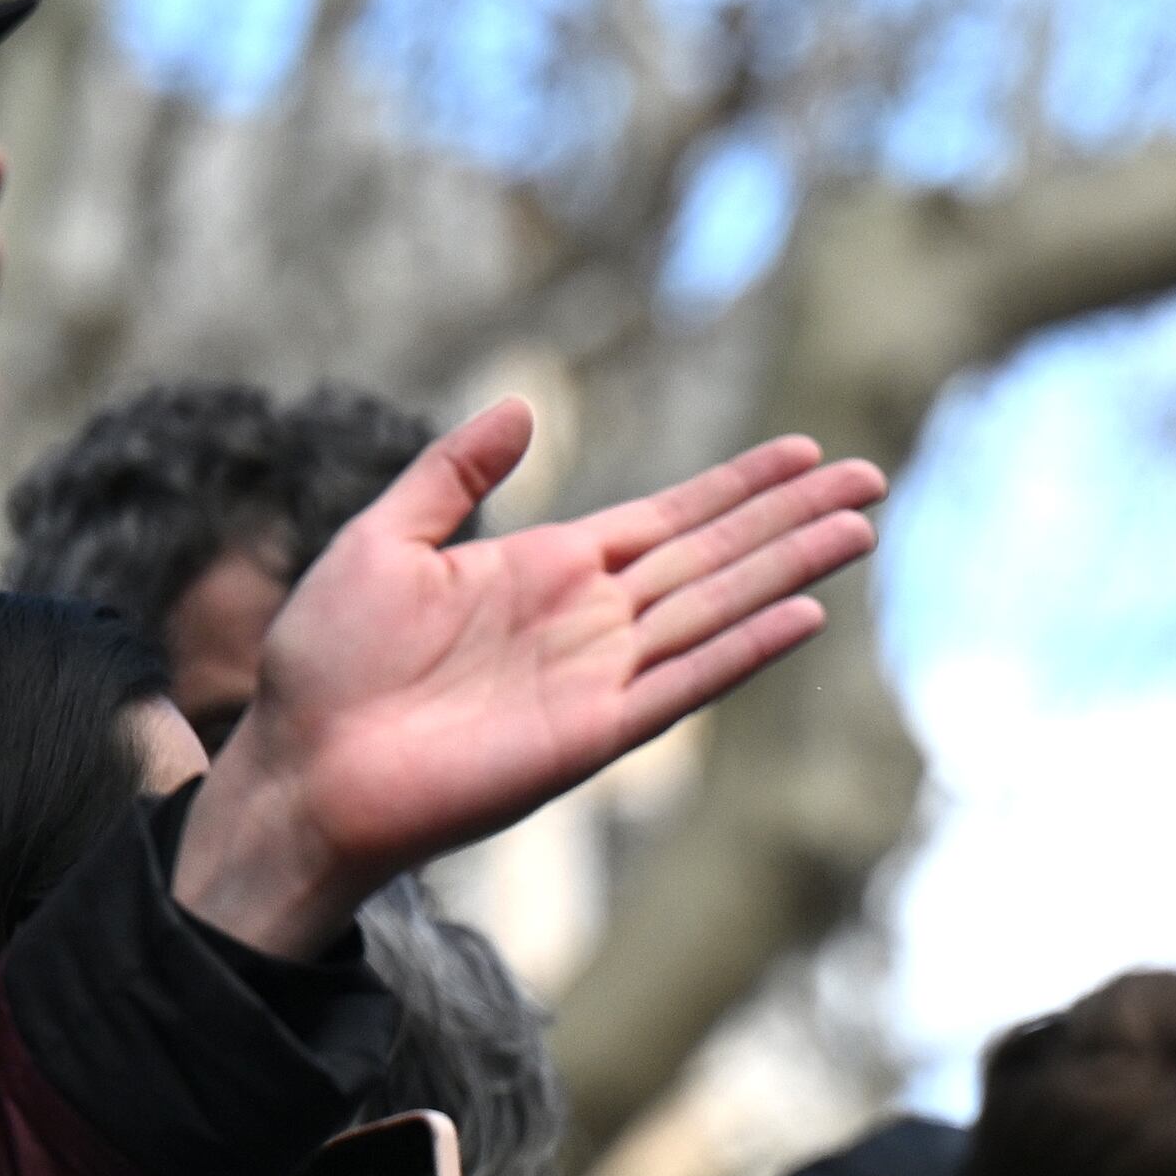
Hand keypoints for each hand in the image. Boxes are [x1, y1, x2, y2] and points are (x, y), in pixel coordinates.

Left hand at [175, 404, 886, 956]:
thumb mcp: (383, 539)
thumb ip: (452, 474)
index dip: (737, 485)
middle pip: (715, 555)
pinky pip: (684, 684)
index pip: (668, 517)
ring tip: (860, 530)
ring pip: (717, 609)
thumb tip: (524, 409)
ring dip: (791, 569)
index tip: (803, 451)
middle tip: (872, 477)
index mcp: (549, 568)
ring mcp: (600, 677)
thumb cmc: (327, 662)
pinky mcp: (594, 735)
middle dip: (792, 515)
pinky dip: (743, 650)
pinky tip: (803, 616)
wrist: (303, 766)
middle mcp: (592, 619)